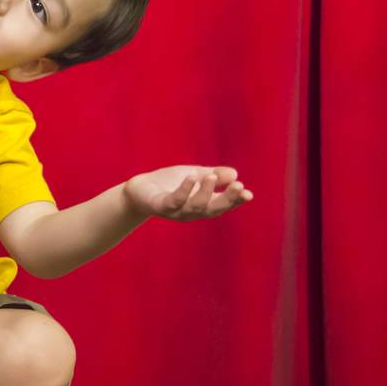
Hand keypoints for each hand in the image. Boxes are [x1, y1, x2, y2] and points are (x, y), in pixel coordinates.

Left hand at [124, 165, 254, 220]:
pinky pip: (174, 201)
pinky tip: (191, 178)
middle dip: (227, 199)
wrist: (138, 190)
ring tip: (211, 176)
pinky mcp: (161, 206)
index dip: (236, 200)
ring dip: (206, 192)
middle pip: (214, 209)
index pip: (223, 204)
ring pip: (195, 206)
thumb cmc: (168, 184)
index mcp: (203, 204)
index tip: (248, 193)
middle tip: (239, 186)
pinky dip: (184, 190)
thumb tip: (235, 173)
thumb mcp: (194, 175)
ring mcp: (177, 211)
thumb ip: (213, 175)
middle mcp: (192, 211)